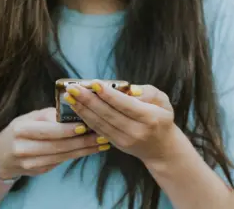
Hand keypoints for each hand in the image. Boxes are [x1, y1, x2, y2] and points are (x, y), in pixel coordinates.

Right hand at [0, 108, 110, 179]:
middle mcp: (23, 148)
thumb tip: (78, 110)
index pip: (48, 130)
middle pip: (58, 146)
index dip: (67, 130)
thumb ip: (53, 115)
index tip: (85, 126)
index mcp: (21, 129)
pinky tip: (93, 148)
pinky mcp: (39, 170)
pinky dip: (80, 154)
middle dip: (83, 141)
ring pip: (63, 155)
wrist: (3, 153)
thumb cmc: (24, 128)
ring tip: (103, 142)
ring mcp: (30, 162)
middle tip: (103, 135)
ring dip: (86, 149)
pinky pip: (63, 161)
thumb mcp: (33, 117)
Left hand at [64, 81, 179, 163]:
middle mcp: (137, 131)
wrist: (161, 149)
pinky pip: (99, 130)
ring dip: (83, 109)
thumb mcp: (163, 102)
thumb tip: (129, 89)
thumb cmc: (162, 119)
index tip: (94, 83)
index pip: (126, 105)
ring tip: (70, 96)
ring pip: (100, 123)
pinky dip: (86, 118)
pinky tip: (77, 108)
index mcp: (150, 118)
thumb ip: (149, 92)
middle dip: (89, 100)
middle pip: (109, 114)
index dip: (109, 94)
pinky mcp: (116, 144)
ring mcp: (125, 140)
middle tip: (73, 88)